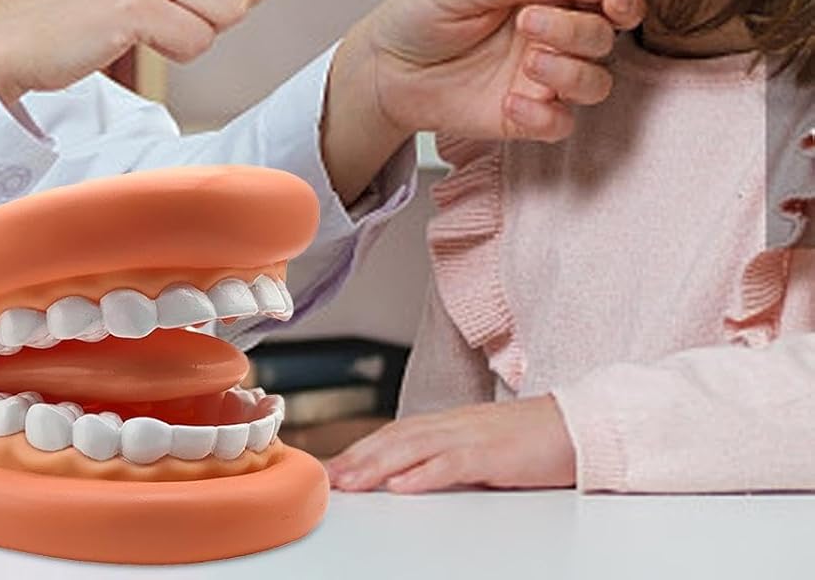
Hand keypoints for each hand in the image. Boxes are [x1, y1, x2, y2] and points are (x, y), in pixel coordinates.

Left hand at [321, 0, 643, 203]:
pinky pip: (561, 124)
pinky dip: (546, 116)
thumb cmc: (416, 16)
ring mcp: (540, 79)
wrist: (383, 66)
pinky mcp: (526, 117)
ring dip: (572, 74)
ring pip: (595, 83)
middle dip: (578, 32)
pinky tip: (512, 104)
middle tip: (529, 23)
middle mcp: (550, 38)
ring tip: (530, 64)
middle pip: (601, 39)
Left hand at [325, 396, 576, 492]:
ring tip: (350, 482)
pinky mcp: (495, 453)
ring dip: (376, 465)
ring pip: (414, 448)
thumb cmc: (535, 443)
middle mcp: (454, 424)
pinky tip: (401, 486)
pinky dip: (423, 474)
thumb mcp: (484, 452)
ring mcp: (473, 436)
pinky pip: (453, 464)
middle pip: (395, 439)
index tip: (334, 468)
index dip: (361, 450)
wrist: (581, 428)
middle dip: (358, 459)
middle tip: (328, 479)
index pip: (395, 435)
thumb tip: (415, 479)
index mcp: (450, 424)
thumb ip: (450, 460)